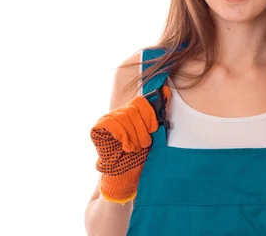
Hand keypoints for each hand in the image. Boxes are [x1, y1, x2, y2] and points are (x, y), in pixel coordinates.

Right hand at [90, 86, 169, 203]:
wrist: (125, 173)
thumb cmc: (139, 153)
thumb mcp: (152, 132)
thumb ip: (158, 113)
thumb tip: (168, 91)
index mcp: (133, 111)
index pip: (141, 101)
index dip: (149, 115)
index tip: (153, 129)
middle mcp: (120, 111)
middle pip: (133, 110)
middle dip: (142, 129)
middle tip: (144, 144)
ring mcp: (108, 118)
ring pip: (123, 117)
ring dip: (133, 135)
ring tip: (134, 148)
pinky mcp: (97, 127)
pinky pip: (111, 123)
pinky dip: (122, 135)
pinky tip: (125, 147)